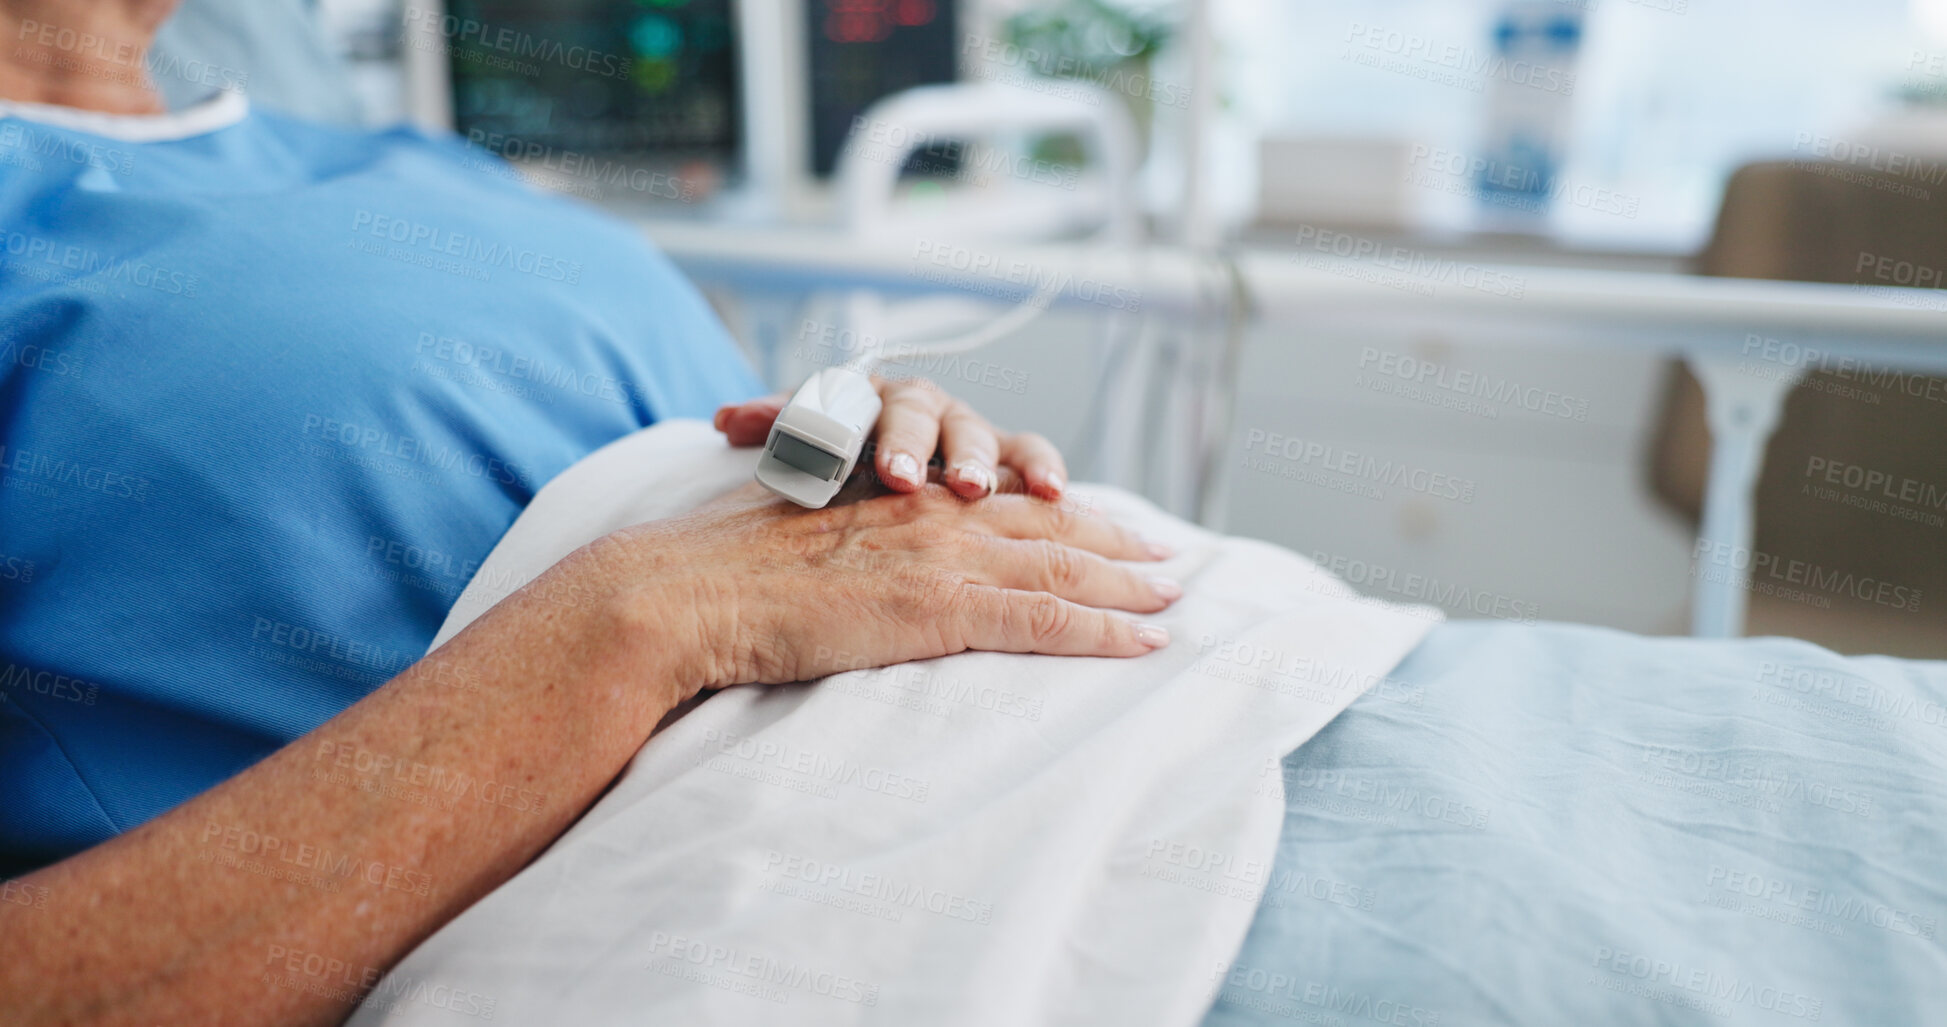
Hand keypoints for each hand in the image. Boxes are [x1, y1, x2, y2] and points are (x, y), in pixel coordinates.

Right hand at [557, 483, 1176, 704]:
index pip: (995, 500)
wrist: (687, 591)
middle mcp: (927, 514)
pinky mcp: (939, 604)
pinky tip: (1146, 642)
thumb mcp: (799, 549)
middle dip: (1111, 543)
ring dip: (1125, 586)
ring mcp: (938, 555)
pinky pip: (1042, 618)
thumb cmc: (722, 580)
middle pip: (1043, 526)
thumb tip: (859, 579)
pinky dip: (1103, 630)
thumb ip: (846, 552)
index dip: (1057, 515)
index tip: (1102, 528)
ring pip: (1059, 567)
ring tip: (1174, 601)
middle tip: (1166, 560)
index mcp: (895, 501)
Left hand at [714, 376, 1065, 501]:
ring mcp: (968, 431)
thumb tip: (729, 418)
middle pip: (932, 418)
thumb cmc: (839, 460)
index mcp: (868, 399)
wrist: (878, 466)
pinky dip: (1046, 472)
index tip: (887, 471)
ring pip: (990, 437)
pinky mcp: (1007, 458)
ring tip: (1017, 491)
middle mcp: (922, 408)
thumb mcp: (803, 441)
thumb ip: (774, 425)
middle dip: (938, 450)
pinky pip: (1032, 458)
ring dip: (1003, 463)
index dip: (879, 437)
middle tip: (941, 484)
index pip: (871, 405)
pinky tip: (1059, 496)